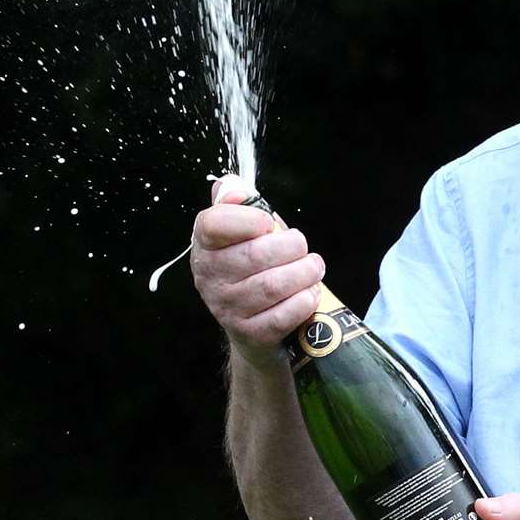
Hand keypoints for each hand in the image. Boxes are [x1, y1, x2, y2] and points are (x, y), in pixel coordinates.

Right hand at [190, 174, 325, 365]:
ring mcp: (227, 307)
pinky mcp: (249, 332)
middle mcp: (210, 277)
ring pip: (274, 285)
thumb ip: (237, 203)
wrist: (251, 325)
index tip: (268, 223)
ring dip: (305, 273)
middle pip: (256, 255)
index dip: (247, 219)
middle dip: (292, 247)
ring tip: (313, 268)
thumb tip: (234, 187)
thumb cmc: (252, 268)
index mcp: (206, 245)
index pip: (214, 224)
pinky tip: (309, 292)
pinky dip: (305, 300)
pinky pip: (284, 314)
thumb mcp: (242, 232)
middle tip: (303, 248)